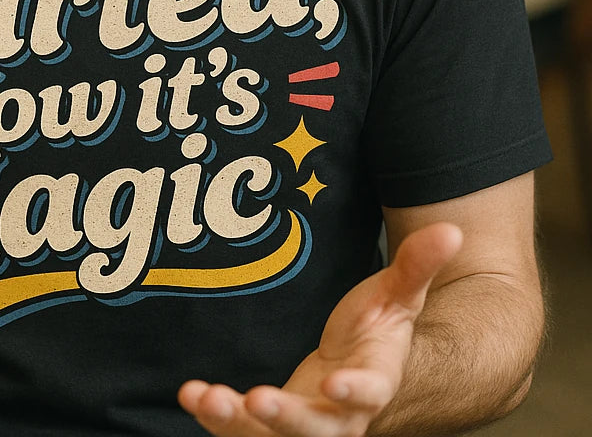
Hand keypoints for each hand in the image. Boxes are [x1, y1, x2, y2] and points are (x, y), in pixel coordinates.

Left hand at [178, 222, 463, 436]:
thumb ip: (418, 266)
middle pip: (318, 430)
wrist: (354, 365)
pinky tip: (191, 394)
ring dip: (238, 424)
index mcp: (373, 382)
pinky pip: (241, 431)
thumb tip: (452, 228)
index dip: (355, 392)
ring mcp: (303, 425)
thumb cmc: (375, 328)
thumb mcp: (396, 295)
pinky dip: (215, 415)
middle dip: (288, 419)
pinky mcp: (270, 427)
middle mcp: (340, 416)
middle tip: (258, 401)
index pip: (371, 393)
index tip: (335, 384)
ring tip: (208, 398)